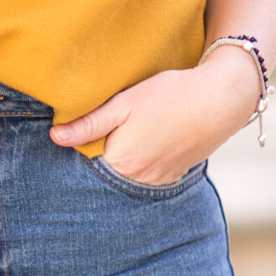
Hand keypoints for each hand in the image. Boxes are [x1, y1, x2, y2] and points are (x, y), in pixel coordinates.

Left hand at [49, 55, 258, 184]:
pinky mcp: (175, 175)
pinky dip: (142, 166)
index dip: (79, 151)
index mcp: (120, 163)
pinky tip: (145, 145)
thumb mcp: (124, 103)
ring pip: (128, 177)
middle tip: (100, 136)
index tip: (75, 136)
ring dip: (122, 164)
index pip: (86, 166)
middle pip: (107, 175)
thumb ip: (89, 124)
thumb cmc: (170, 95)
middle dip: (99, 160)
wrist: (221, 99)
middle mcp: (139, 179)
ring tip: (125, 139)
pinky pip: (149, 177)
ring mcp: (159, 180)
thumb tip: (55, 137)